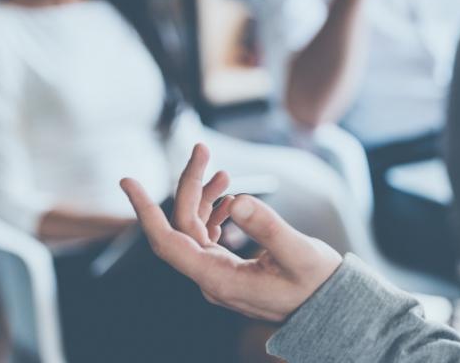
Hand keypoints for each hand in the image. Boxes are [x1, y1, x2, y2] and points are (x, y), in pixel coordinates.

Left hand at [120, 144, 342, 322]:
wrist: (331, 310)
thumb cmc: (317, 285)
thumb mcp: (299, 253)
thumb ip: (268, 227)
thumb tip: (237, 200)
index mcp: (219, 279)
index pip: (168, 243)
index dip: (146, 211)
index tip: (129, 181)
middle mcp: (211, 279)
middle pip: (183, 227)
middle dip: (189, 186)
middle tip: (202, 150)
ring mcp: (219, 275)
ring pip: (195, 231)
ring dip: (204, 198)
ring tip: (222, 171)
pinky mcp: (230, 270)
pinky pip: (209, 239)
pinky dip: (214, 213)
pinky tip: (229, 198)